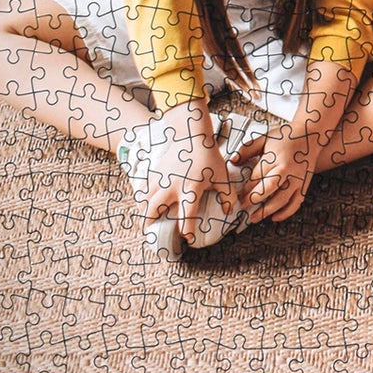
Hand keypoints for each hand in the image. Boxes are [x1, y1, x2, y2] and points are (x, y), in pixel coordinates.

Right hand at [140, 100, 237, 243]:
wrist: (192, 134)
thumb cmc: (208, 156)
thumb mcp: (222, 176)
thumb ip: (228, 195)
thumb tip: (230, 212)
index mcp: (191, 189)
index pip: (187, 216)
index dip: (187, 230)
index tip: (188, 238)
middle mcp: (172, 186)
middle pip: (154, 209)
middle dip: (151, 223)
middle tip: (152, 233)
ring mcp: (161, 179)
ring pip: (145, 200)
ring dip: (144, 212)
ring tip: (146, 221)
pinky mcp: (155, 172)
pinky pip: (144, 189)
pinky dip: (142, 198)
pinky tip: (144, 204)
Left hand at [238, 62, 358, 224]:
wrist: (311, 135)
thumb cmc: (286, 137)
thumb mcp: (264, 139)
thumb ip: (247, 149)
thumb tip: (233, 161)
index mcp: (276, 158)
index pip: (257, 177)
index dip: (245, 189)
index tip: (237, 195)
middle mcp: (288, 170)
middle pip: (269, 189)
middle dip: (254, 200)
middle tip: (243, 207)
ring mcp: (298, 179)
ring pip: (282, 200)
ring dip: (267, 211)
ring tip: (254, 218)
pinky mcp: (304, 185)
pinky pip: (296, 203)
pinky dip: (286, 213)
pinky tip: (274, 217)